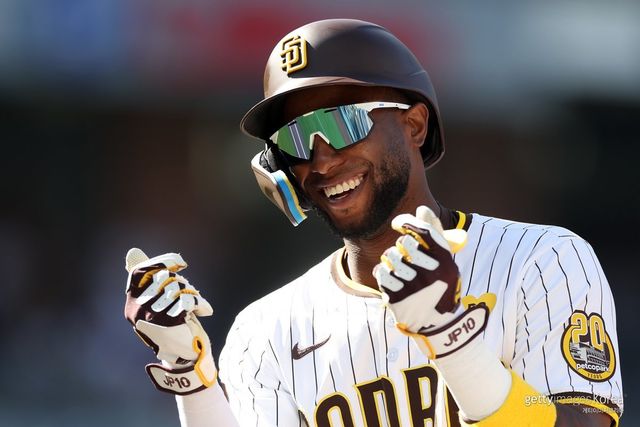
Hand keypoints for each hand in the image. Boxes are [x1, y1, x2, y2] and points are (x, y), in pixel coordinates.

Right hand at [124, 248, 216, 393]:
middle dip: (182, 282)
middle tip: (188, 293)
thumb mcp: (159, 300)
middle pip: (164, 277)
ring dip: (192, 293)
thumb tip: (132, 252)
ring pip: (177, 288)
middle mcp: (137, 310)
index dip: (162, 261)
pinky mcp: (168, 324)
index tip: (181, 263)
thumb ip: (149, 278)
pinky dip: (200, 303)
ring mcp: (151, 317)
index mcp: (132, 303)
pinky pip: (187, 300)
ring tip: (195, 305)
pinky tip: (204, 310)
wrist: (186, 356)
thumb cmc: (174, 324)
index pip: (140, 271)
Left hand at [373, 206, 466, 332]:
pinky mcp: (398, 298)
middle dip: (400, 246)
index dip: (407, 222)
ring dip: (390, 259)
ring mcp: (414, 286)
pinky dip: (383, 272)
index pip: (423, 231)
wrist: (437, 325)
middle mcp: (432, 273)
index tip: (398, 223)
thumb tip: (421, 209)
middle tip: (404, 255)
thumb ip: (434, 234)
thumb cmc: (440, 285)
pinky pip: (381, 272)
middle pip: (404, 242)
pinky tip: (390, 278)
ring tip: (398, 268)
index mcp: (446, 261)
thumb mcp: (445, 261)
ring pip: (390, 256)